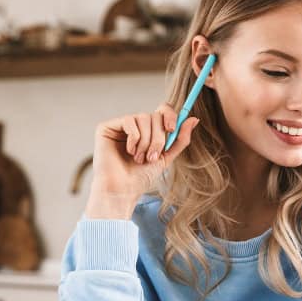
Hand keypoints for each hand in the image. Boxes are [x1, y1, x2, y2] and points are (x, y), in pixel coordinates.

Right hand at [85, 103, 198, 218]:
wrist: (123, 190)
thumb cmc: (142, 177)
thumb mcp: (167, 157)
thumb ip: (180, 139)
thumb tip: (194, 119)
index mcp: (149, 130)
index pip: (162, 110)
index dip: (170, 115)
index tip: (171, 129)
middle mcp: (135, 125)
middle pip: (155, 115)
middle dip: (158, 138)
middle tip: (152, 157)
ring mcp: (121, 125)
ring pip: (143, 117)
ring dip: (146, 142)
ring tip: (139, 158)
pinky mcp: (107, 127)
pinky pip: (129, 121)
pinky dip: (134, 138)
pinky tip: (129, 152)